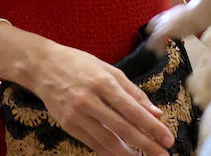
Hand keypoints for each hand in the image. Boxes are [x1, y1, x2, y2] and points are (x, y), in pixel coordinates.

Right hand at [26, 42, 175, 155]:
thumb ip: (133, 91)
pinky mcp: (68, 126)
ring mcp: (76, 115)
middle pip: (123, 128)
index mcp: (102, 82)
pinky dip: (108, 152)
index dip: (151, 126)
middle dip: (145, 144)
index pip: (132, 110)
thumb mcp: (108, 69)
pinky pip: (92, 143)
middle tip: (163, 154)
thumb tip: (155, 112)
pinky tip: (122, 155)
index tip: (167, 138)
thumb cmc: (79, 64)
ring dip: (128, 153)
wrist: (43, 67)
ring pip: (107, 140)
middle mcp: (89, 100)